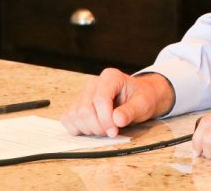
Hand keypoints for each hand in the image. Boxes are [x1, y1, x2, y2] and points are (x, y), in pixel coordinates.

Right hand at [60, 68, 174, 136]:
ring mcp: (83, 93)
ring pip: (75, 115)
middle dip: (98, 127)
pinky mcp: (76, 104)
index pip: (100, 99)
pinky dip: (78, 129)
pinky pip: (67, 119)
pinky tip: (93, 128)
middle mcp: (94, 83)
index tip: (114, 131)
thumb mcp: (143, 104)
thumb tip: (117, 119)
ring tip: (105, 129)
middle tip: (112, 132)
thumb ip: (131, 111)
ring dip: (89, 129)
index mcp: (111, 77)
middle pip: (85, 110)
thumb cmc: (142, 98)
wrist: (139, 98)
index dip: (105, 119)